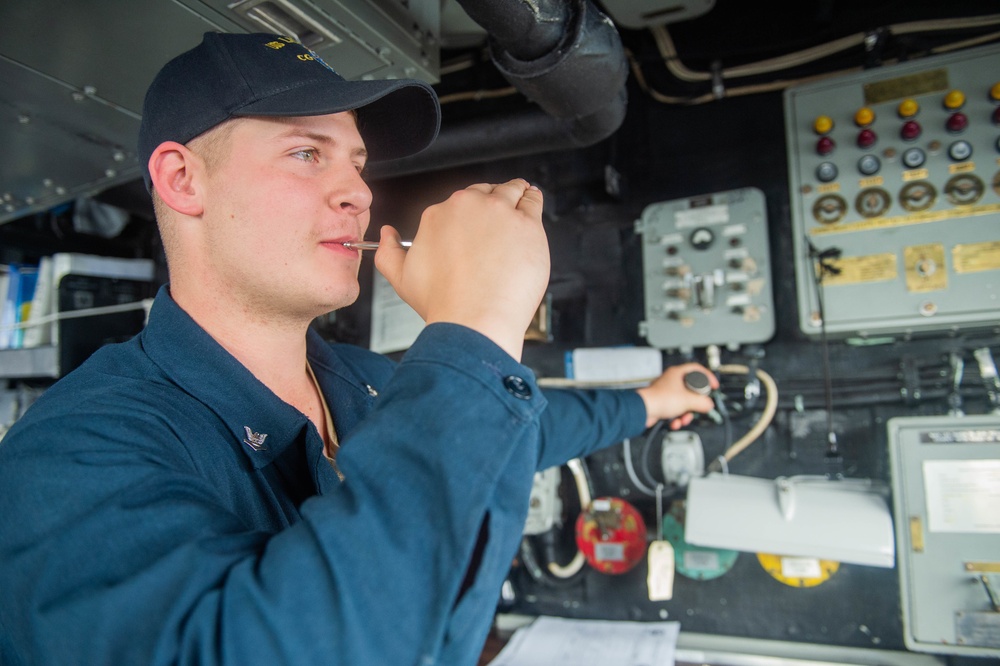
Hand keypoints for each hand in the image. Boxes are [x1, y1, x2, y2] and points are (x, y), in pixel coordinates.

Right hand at [375, 179, 548, 360]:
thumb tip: (386, 234)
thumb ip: (387, 252)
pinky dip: (532, 199)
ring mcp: (500, 212)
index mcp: (439, 214)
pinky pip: (532, 201)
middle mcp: (469, 206)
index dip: (469, 214)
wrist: (474, 321)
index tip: (476, 226)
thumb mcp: (400, 278)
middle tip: (499, 221)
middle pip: (485, 192)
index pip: (459, 201)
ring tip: (520, 198)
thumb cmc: (443, 304)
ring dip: (515, 193)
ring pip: (511, 191)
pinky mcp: (527, 224)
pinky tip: (532, 201)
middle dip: (492, 202)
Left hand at [635, 362, 717, 429]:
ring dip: (686, 414)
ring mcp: (667, 392)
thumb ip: (702, 402)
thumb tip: (708, 405)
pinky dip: (677, 418)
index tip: (713, 385)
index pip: (697, 369)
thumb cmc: (659, 399)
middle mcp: (672, 381)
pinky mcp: (663, 404)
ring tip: (683, 419)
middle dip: (695, 404)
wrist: (643, 410)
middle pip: (692, 390)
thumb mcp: (688, 401)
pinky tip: (675, 422)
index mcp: (677, 374)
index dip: (707, 376)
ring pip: (684, 403)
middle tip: (697, 408)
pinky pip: (676, 410)